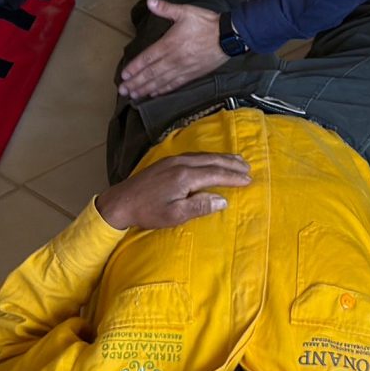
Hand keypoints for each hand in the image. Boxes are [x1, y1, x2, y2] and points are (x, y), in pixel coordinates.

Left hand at [95, 152, 251, 230]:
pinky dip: (208, 157)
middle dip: (231, 163)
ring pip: (204, 155)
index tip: (249, 180)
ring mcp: (173, 160)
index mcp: (185, 176)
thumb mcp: (174, 215)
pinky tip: (211, 160)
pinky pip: (194, 155)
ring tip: (236, 161)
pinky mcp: (166, 161)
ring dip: (221, 158)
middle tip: (248, 167)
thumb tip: (223, 200)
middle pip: (212, 160)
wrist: (120, 202)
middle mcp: (181, 163)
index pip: (216, 174)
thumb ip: (199, 206)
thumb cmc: (148, 212)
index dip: (233, 177)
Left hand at [116, 0, 226, 99]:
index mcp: (170, 43)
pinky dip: (163, 90)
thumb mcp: (186, 11)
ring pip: (160, 82)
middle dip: (136, 83)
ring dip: (145, 89)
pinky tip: (154, 94)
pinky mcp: (192, 75)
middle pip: (151, 74)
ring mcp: (183, 69)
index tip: (124, 75)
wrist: (229, 37)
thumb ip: (166, 9)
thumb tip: (150, 1)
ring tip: (133, 95)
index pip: (148, 58)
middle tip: (123, 91)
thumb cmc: (206, 23)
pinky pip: (174, 85)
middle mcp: (174, 59)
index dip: (135, 67)